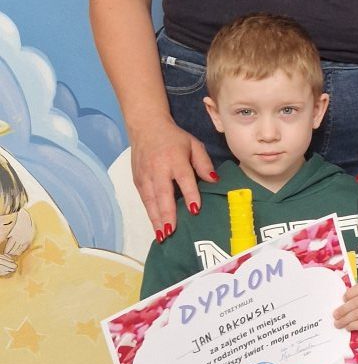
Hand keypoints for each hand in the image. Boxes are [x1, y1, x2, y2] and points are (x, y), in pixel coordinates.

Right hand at [132, 118, 215, 236]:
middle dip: (167, 214)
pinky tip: (156, 227)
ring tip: (163, 236)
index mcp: (175, 159)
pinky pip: (145, 200)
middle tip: (172, 231)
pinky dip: (150, 215)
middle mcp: (158, 169)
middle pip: (163, 194)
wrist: (146, 127)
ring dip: (156, 219)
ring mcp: (145, 176)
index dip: (190, 195)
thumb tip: (214, 181)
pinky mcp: (137, 180)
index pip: (184, 179)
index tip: (195, 210)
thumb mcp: (194, 144)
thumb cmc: (174, 138)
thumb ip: (204, 163)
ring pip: (151, 201)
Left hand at [333, 281, 357, 336]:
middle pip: (357, 302)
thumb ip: (350, 299)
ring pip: (357, 314)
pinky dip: (352, 326)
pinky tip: (347, 327)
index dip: (350, 293)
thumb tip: (337, 304)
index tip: (343, 299)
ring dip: (345, 319)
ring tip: (338, 324)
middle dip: (343, 309)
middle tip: (335, 316)